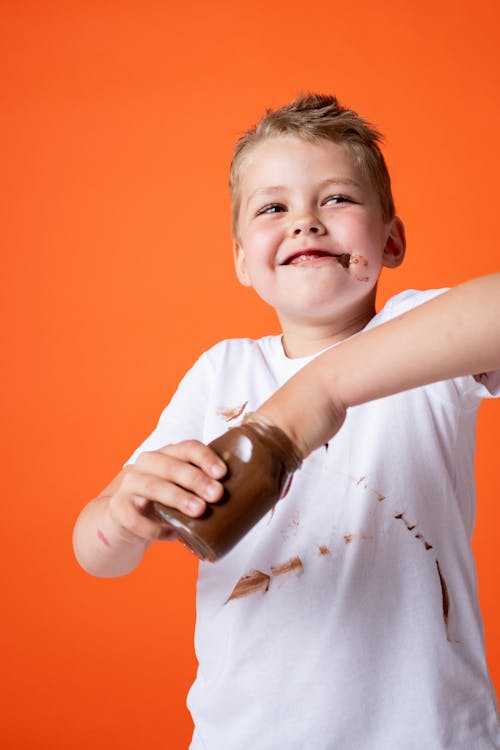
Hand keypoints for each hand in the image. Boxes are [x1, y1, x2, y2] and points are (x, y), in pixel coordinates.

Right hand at [106, 441, 226, 543]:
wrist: (123, 522)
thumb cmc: (162, 504)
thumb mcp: (182, 491)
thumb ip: (204, 491)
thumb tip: (248, 500)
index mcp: (167, 455)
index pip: (187, 448)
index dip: (205, 458)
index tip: (223, 473)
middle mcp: (146, 464)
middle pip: (171, 466)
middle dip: (196, 479)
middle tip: (217, 495)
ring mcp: (129, 485)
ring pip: (153, 486)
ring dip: (178, 498)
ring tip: (199, 511)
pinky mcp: (118, 508)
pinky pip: (136, 517)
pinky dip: (155, 527)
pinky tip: (171, 534)